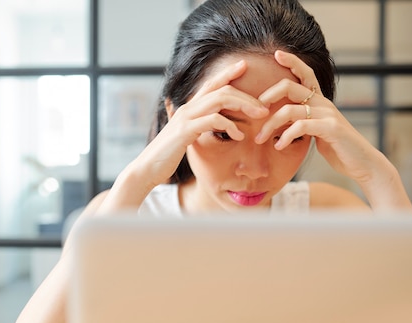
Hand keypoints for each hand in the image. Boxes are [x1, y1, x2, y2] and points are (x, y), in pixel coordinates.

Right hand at [128, 59, 268, 188]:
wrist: (147, 168)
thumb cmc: (167, 155)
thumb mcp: (185, 137)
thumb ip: (196, 127)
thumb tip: (208, 124)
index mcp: (188, 108)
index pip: (211, 84)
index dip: (228, 73)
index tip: (245, 66)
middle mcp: (187, 108)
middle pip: (221, 90)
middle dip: (245, 95)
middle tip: (264, 106)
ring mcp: (185, 118)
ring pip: (220, 100)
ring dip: (243, 106)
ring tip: (259, 116)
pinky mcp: (186, 131)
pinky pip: (213, 120)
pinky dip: (230, 125)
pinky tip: (239, 135)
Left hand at [255, 50, 383, 183]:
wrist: (361, 163)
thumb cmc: (336, 147)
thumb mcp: (315, 131)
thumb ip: (300, 121)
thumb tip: (279, 121)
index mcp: (319, 100)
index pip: (305, 74)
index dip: (292, 61)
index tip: (276, 54)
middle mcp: (323, 102)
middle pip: (290, 87)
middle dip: (268, 96)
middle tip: (254, 111)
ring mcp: (328, 114)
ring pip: (290, 110)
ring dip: (270, 125)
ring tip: (259, 139)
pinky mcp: (330, 128)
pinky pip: (301, 126)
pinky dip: (286, 136)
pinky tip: (279, 146)